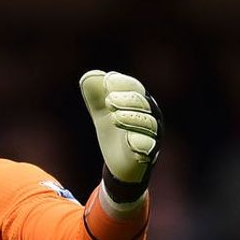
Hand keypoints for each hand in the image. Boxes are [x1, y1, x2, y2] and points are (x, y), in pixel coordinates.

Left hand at [80, 70, 162, 202]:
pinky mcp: (147, 155)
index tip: (107, 81)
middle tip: (108, 100)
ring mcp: (151, 136)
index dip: (122, 83)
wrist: (119, 163)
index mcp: (140, 102)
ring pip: (148, 124)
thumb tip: (88, 76)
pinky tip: (130, 140)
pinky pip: (147, 147)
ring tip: (114, 117)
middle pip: (143, 103)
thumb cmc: (115, 132)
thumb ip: (96, 96)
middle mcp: (150, 116)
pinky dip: (139, 143)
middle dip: (126, 99)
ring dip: (131, 118)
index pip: (135, 88)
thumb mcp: (101, 113)